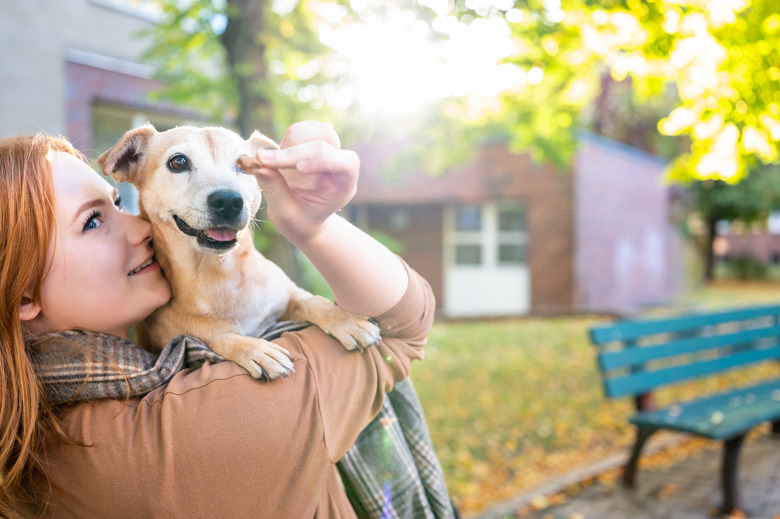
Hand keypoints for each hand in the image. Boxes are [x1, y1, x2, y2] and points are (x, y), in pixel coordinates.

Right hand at [247, 121, 359, 243]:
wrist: (301, 219)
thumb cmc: (298, 221)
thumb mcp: (284, 213)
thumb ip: (273, 188)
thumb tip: (255, 163)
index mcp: (343, 187)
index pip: (347, 164)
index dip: (324, 160)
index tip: (298, 168)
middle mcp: (339, 166)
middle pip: (325, 144)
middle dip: (292, 152)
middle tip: (262, 161)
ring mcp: (328, 152)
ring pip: (316, 130)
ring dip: (292, 141)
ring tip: (275, 162)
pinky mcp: (314, 143)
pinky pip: (303, 129)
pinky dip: (288, 138)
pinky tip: (280, 156)